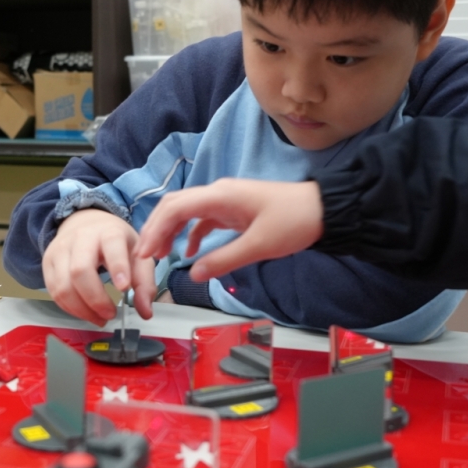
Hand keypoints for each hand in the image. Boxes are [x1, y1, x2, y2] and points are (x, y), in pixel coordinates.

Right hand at [42, 209, 156, 325]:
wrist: (86, 222)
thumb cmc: (116, 243)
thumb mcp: (138, 256)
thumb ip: (144, 284)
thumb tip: (145, 313)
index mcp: (109, 232)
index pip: (112, 245)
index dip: (118, 267)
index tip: (124, 287)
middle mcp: (81, 237)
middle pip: (80, 270)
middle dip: (95, 299)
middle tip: (110, 314)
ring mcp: (60, 249)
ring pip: (63, 285)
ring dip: (81, 309)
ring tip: (99, 318)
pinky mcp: (47, 261)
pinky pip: (53, 291)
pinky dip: (69, 308)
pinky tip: (84, 312)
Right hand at [135, 178, 324, 280]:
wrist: (324, 209)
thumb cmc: (294, 222)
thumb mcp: (259, 246)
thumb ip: (224, 260)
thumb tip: (194, 274)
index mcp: (220, 196)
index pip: (175, 208)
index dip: (155, 230)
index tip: (144, 253)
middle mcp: (218, 193)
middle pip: (175, 206)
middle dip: (156, 229)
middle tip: (144, 256)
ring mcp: (226, 200)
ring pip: (187, 212)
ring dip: (170, 231)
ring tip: (159, 256)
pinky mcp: (234, 209)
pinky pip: (203, 219)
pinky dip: (190, 233)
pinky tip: (188, 252)